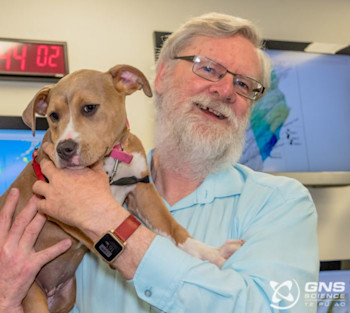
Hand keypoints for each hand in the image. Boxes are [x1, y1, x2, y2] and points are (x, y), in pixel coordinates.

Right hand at [0, 188, 71, 311]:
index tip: (16, 190)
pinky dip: (58, 248)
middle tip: (40, 193)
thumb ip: (4, 236)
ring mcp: (19, 256)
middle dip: (31, 206)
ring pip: (32, 232)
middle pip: (20, 221)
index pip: (3, 219)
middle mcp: (7, 246)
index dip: (9, 204)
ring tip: (52, 208)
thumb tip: (10, 221)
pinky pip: (47, 254)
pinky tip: (68, 242)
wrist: (1, 295)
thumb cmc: (1, 270)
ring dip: (42, 218)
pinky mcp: (30, 266)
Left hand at [33, 143, 121, 233]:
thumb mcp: (100, 174)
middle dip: (43, 165)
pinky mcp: (50, 207)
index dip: (48, 149)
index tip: (46, 147)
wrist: (97, 212)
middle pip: (42, 167)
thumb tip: (97, 157)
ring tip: (45, 188)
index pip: (53, 154)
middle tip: (45, 166)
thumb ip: (95, 164)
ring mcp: (51, 193)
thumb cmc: (100, 192)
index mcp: (67, 169)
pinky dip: (43, 204)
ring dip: (40, 186)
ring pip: (36, 186)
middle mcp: (56, 179)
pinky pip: (39, 204)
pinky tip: (49, 205)